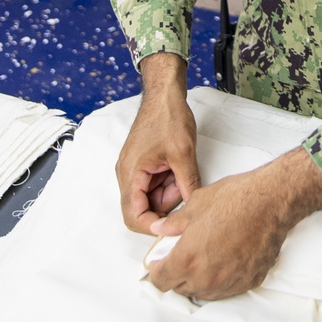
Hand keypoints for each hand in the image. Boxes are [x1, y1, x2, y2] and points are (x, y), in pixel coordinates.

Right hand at [116, 54, 199, 234]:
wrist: (165, 95)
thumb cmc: (169, 118)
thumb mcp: (183, 154)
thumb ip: (188, 185)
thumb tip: (193, 210)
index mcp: (131, 173)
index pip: (133, 216)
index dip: (153, 226)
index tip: (174, 226)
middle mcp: (128, 174)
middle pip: (143, 208)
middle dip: (167, 205)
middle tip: (185, 188)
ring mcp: (135, 170)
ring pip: (152, 197)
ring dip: (170, 192)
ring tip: (183, 172)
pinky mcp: (144, 165)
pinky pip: (155, 185)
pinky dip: (169, 183)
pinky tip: (179, 169)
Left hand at [147, 147, 321, 300]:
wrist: (272, 201)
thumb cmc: (236, 200)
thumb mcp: (195, 205)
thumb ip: (173, 223)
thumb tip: (160, 229)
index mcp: (187, 259)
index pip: (160, 280)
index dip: (156, 270)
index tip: (159, 261)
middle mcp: (206, 278)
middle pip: (180, 288)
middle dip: (176, 274)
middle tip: (180, 255)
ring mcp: (229, 282)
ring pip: (203, 292)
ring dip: (197, 280)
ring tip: (202, 258)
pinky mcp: (248, 281)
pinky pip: (227, 289)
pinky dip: (220, 280)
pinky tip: (223, 260)